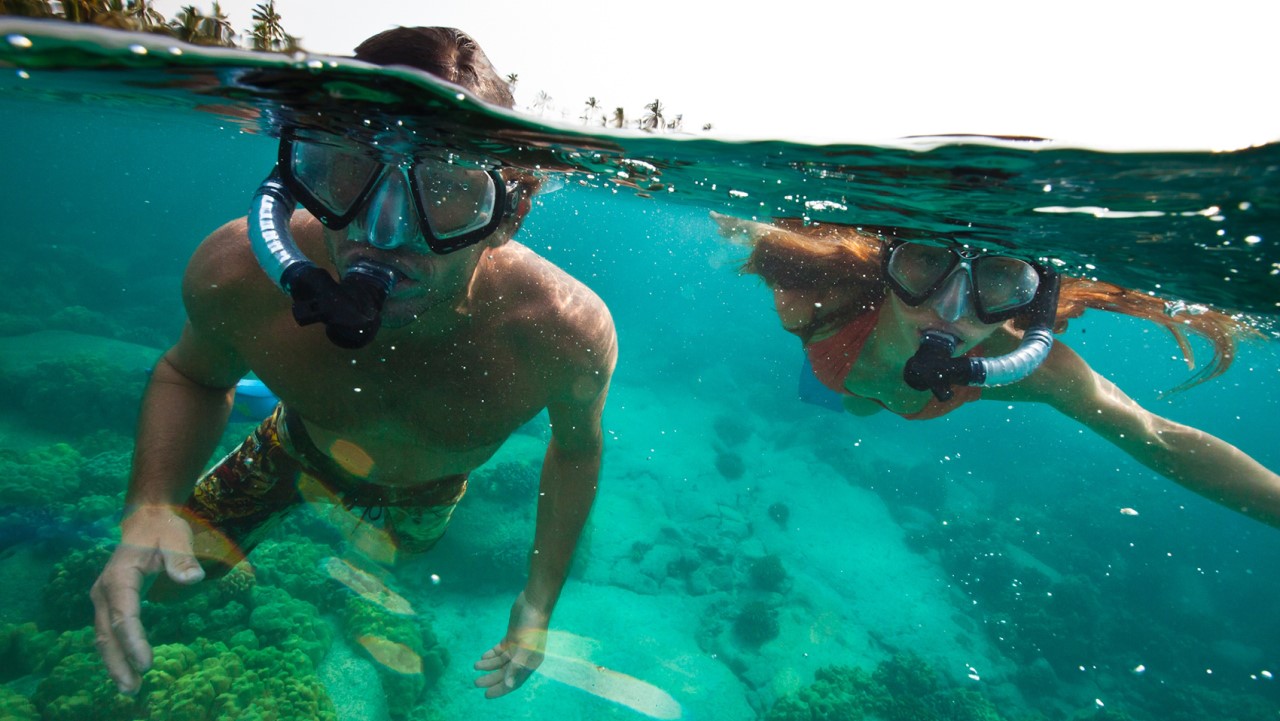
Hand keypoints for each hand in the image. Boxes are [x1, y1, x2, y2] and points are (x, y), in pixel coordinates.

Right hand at [90, 504, 204, 693]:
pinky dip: (117, 652)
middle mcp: (105, 590)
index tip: (147, 663)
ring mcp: (104, 598)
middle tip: (133, 689)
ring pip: (104, 637)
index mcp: (119, 576)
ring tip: (130, 688)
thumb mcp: (177, 537)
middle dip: (118, 663)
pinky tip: (127, 670)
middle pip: (107, 633)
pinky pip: (109, 632)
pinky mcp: (110, 604)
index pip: (124, 615)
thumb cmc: (163, 530)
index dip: (134, 641)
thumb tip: (193, 578)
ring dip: (115, 663)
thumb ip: (183, 558)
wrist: (146, 520)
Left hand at [473, 591, 549, 698]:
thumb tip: (508, 684)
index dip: (500, 689)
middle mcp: (524, 657)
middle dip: (491, 678)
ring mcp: (517, 647)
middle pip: (505, 672)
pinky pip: (499, 650)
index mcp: (530, 663)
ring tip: (475, 666)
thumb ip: (516, 667)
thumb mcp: (525, 648)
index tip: (486, 694)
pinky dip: (491, 654)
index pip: (514, 681)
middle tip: (476, 682)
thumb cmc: (532, 626)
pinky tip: (482, 656)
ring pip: (500, 661)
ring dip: (488, 665)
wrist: (533, 603)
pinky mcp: (511, 637)